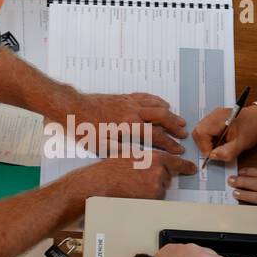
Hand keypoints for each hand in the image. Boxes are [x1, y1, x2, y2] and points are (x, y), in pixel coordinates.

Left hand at [72, 92, 187, 155]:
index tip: (178, 150)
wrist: (72, 108)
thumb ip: (124, 152)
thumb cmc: (85, 129)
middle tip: (184, 134)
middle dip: (175, 127)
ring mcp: (129, 103)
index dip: (169, 144)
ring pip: (156, 106)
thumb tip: (139, 159)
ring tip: (179, 120)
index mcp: (129, 127)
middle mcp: (133, 112)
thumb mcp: (103, 148)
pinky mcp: (124, 97)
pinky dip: (157, 101)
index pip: (156, 136)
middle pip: (162, 118)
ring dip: (170, 113)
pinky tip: (162, 103)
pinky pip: (146, 97)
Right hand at [79, 149, 196, 201]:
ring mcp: (156, 185)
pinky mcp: (152, 197)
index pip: (176, 162)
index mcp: (154, 156)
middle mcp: (159, 170)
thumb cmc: (112, 167)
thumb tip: (157, 161)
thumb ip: (149, 156)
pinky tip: (135, 190)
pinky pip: (156, 197)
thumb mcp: (132, 153)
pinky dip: (148, 196)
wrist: (102, 182)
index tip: (192, 169)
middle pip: (168, 176)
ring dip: (153, 187)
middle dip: (158, 177)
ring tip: (135, 183)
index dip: (186, 166)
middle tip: (141, 177)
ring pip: (161, 188)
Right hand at [192, 104, 256, 164]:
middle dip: (204, 145)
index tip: (213, 155)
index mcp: (219, 117)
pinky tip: (221, 142)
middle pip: (198, 132)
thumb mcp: (242, 143)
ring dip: (206, 143)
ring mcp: (213, 116)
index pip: (201, 133)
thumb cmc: (254, 127)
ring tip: (219, 147)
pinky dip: (210, 139)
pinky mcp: (215, 120)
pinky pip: (206, 131)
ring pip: (201, 132)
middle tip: (215, 152)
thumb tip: (212, 157)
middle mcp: (213, 115)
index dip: (204, 147)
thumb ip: (227, 152)